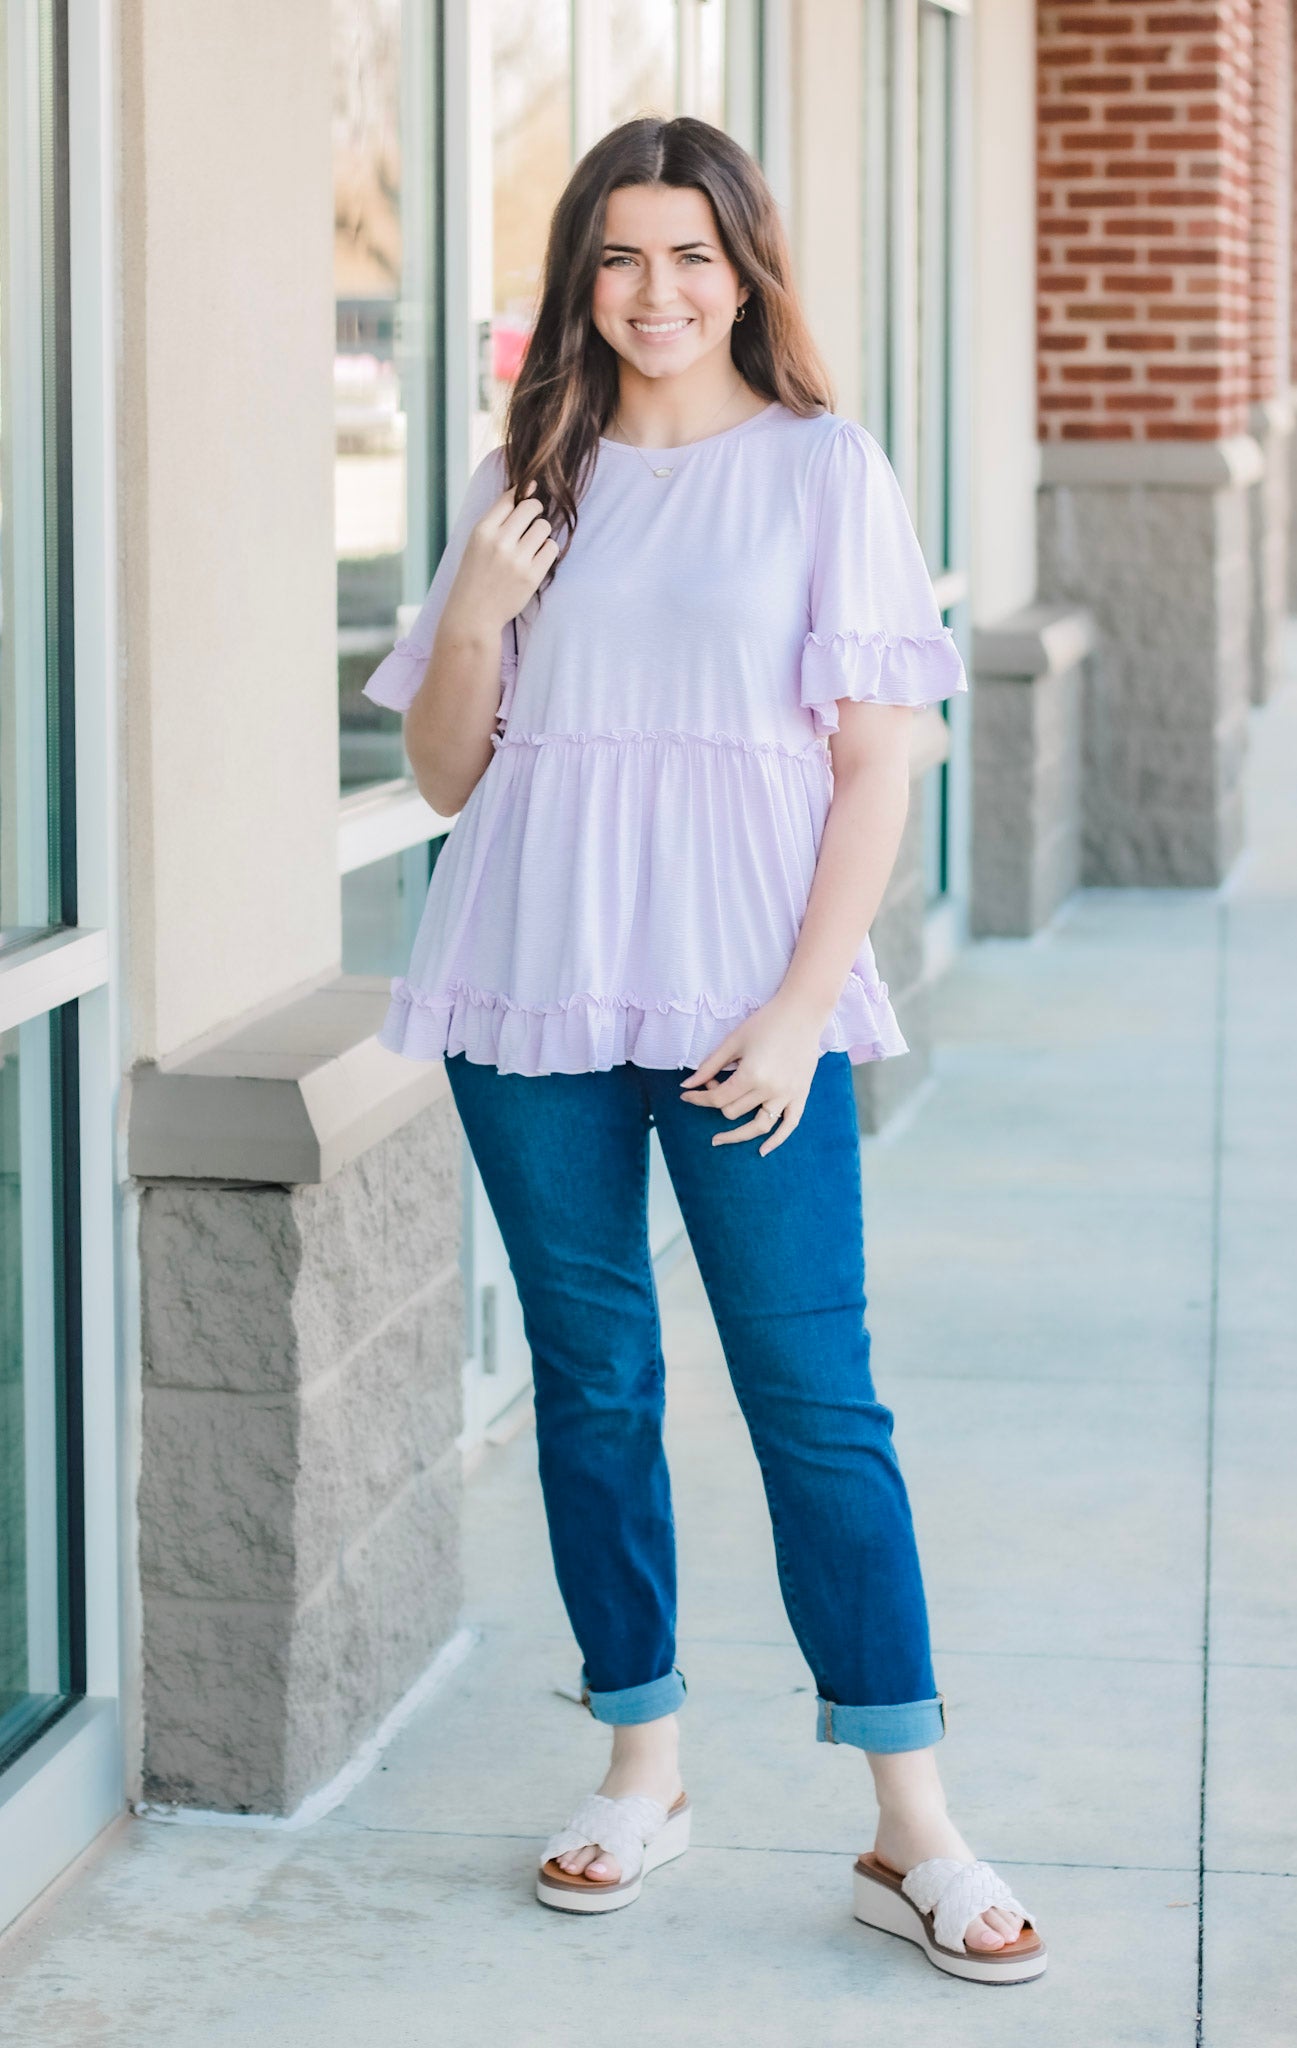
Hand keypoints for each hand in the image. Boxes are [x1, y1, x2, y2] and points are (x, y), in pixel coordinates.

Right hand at [442, 481, 558, 640]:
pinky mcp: (532, 576)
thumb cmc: (475, 575)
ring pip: (544, 527)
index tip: (526, 498)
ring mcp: (517, 560)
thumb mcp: (476, 542)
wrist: (473, 615)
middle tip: (531, 522)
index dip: (522, 495)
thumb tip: (529, 487)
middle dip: (535, 510)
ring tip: (530, 545)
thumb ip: (498, 518)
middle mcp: (500, 542)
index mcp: (482, 530)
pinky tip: (536, 558)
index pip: (510, 498)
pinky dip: (547, 550)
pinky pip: (552, 548)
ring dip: (541, 533)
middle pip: (531, 508)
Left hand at [678, 993, 828, 1155]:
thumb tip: (686, 1086)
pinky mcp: (800, 1095)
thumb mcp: (733, 1041)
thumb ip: (709, 1066)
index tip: (687, 1095)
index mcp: (751, 1075)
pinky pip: (789, 1126)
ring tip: (719, 1139)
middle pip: (733, 1112)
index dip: (699, 1098)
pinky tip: (762, 1151)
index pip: (717, 1099)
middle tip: (714, 1085)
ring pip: (757, 1126)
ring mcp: (787, 1095)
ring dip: (737, 1134)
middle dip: (717, 1102)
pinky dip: (777, 1141)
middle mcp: (770, 1090)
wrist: (802, 1013)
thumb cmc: (765, 1023)